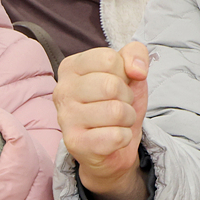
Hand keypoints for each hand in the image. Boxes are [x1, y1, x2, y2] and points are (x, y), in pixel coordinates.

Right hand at [57, 42, 149, 199]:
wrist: (114, 146)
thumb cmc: (117, 102)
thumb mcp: (130, 71)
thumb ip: (136, 53)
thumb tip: (137, 70)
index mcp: (71, 67)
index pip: (109, 59)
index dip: (124, 73)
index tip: (117, 83)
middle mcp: (62, 90)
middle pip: (111, 86)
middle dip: (126, 97)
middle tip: (118, 104)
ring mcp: (65, 118)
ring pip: (116, 112)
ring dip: (127, 118)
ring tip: (116, 121)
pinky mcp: (74, 143)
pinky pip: (116, 136)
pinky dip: (124, 137)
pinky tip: (112, 137)